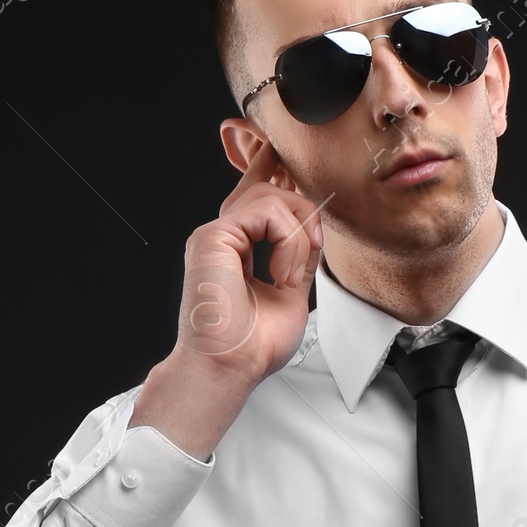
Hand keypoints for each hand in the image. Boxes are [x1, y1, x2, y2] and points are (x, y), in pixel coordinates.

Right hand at [130, 142, 325, 457]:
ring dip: (299, 236)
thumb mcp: (291, 291)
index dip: (273, 168)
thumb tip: (313, 226)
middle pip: (269, 187)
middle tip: (310, 249)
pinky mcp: (214, 236)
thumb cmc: (252, 345)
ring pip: (274, 197)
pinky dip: (289, 243)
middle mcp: (224, 235)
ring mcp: (216, 233)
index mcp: (237, 247)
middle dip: (302, 207)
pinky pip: (269, 212)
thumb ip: (299, 255)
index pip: (256, 194)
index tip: (289, 157)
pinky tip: (282, 274)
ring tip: (291, 276)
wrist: (230, 369)